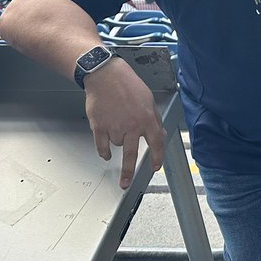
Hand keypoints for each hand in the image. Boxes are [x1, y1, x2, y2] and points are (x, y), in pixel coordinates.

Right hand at [83, 58, 166, 188]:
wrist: (106, 76)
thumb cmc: (128, 85)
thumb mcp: (149, 100)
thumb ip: (155, 119)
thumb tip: (161, 134)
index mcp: (147, 118)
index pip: (156, 142)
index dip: (157, 156)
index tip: (155, 166)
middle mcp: (132, 125)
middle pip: (131, 154)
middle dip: (128, 172)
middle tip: (125, 184)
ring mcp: (114, 127)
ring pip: (117, 145)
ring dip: (118, 141)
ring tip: (117, 124)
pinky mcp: (99, 127)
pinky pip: (101, 146)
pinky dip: (103, 150)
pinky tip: (105, 152)